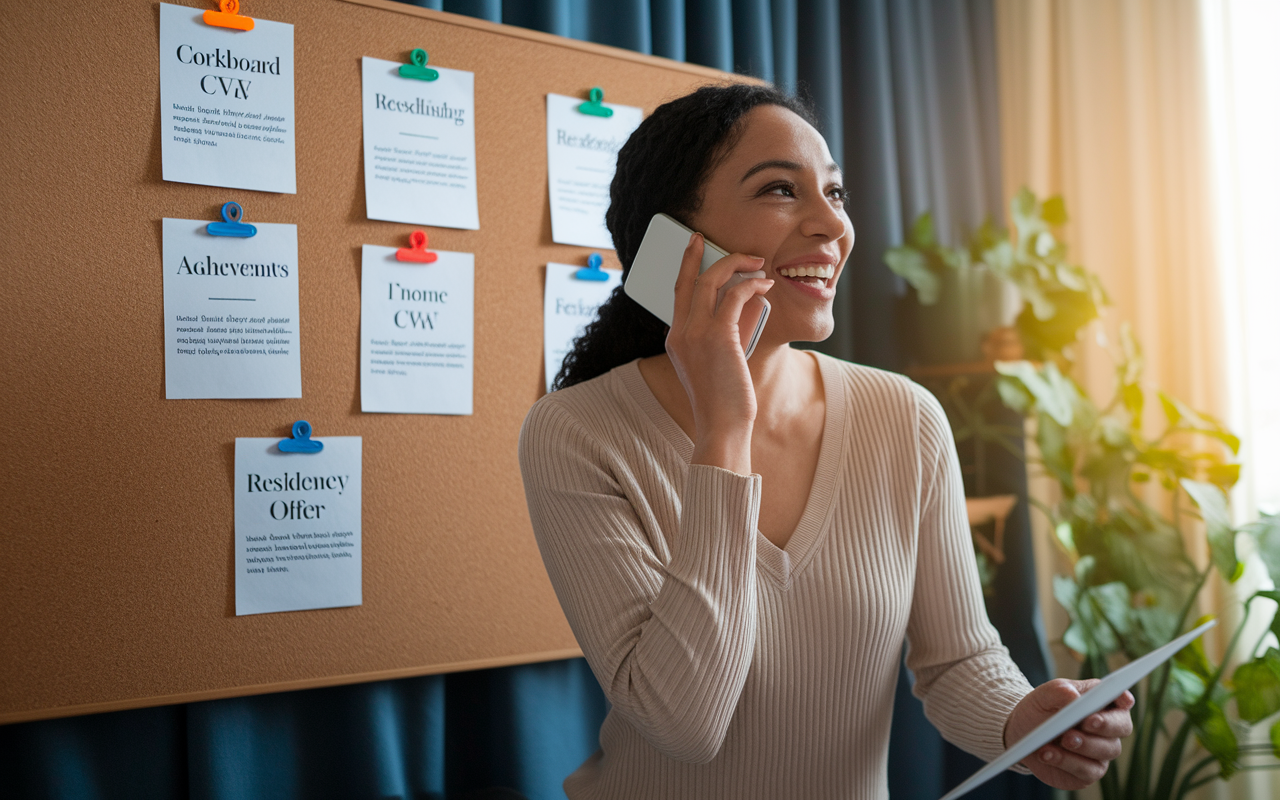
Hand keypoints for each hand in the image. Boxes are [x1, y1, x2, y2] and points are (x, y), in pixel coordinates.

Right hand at [665, 232, 772, 473]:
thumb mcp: (719, 361)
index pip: (678, 293)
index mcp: (676, 340)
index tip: (695, 248)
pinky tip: (764, 284)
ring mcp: (696, 334)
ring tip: (756, 261)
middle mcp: (680, 333)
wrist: (721, 427)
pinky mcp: (718, 337)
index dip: (686, 267)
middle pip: (690, 280)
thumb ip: (727, 332)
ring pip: (710, 282)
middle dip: (701, 254)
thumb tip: (747, 303)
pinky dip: (751, 284)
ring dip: (735, 264)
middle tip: (712, 239)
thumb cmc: (724, 400)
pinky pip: (734, 296)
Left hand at [1005, 679, 1134, 790]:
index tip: (1122, 699)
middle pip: (1122, 727)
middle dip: (1106, 724)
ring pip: (1107, 750)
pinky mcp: (1088, 772)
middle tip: (1086, 722)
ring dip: (1084, 744)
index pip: (1121, 699)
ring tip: (1063, 739)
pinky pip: (1087, 771)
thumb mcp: (1044, 695)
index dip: (1124, 699)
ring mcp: (1100, 752)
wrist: (1021, 733)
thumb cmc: (1040, 709)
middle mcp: (1107, 729)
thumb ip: (1060, 691)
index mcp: (1101, 703)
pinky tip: (1047, 754)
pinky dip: (1066, 761)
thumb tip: (1074, 697)